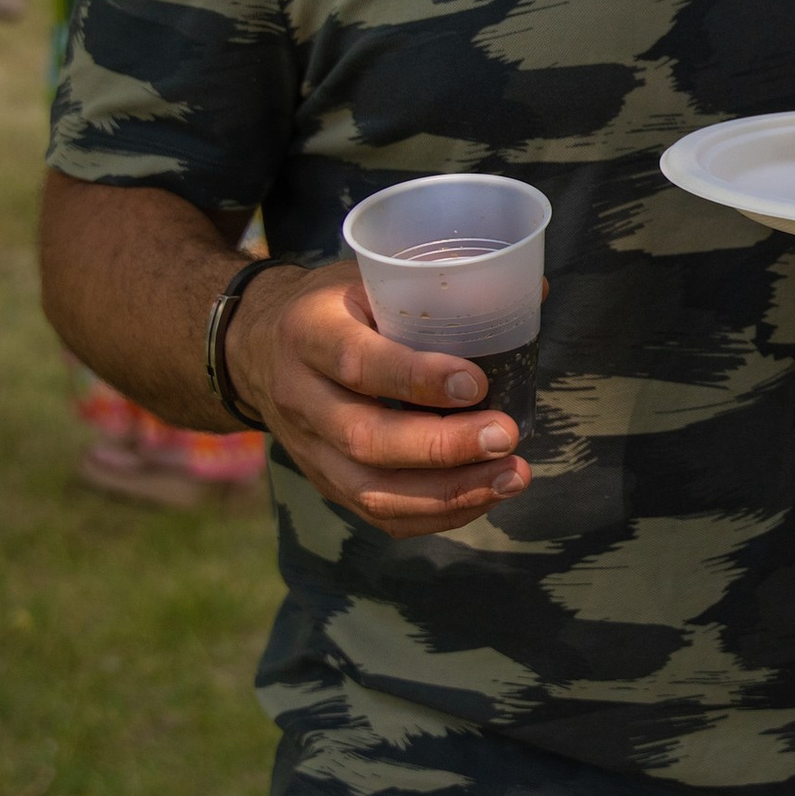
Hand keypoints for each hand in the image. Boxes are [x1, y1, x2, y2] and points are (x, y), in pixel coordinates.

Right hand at [228, 263, 529, 537]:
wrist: (259, 348)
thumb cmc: (338, 307)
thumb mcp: (368, 279)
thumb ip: (437, 288)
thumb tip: (535, 292)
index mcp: (309, 333)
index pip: (357, 363)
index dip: (416, 378)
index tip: (478, 384)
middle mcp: (301, 397)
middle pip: (365, 439)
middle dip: (442, 446)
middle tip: (506, 436)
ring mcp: (309, 450)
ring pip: (372, 491)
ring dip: (449, 493)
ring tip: (512, 476)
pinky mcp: (325, 483)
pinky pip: (379, 516)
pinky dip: (437, 515)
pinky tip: (485, 496)